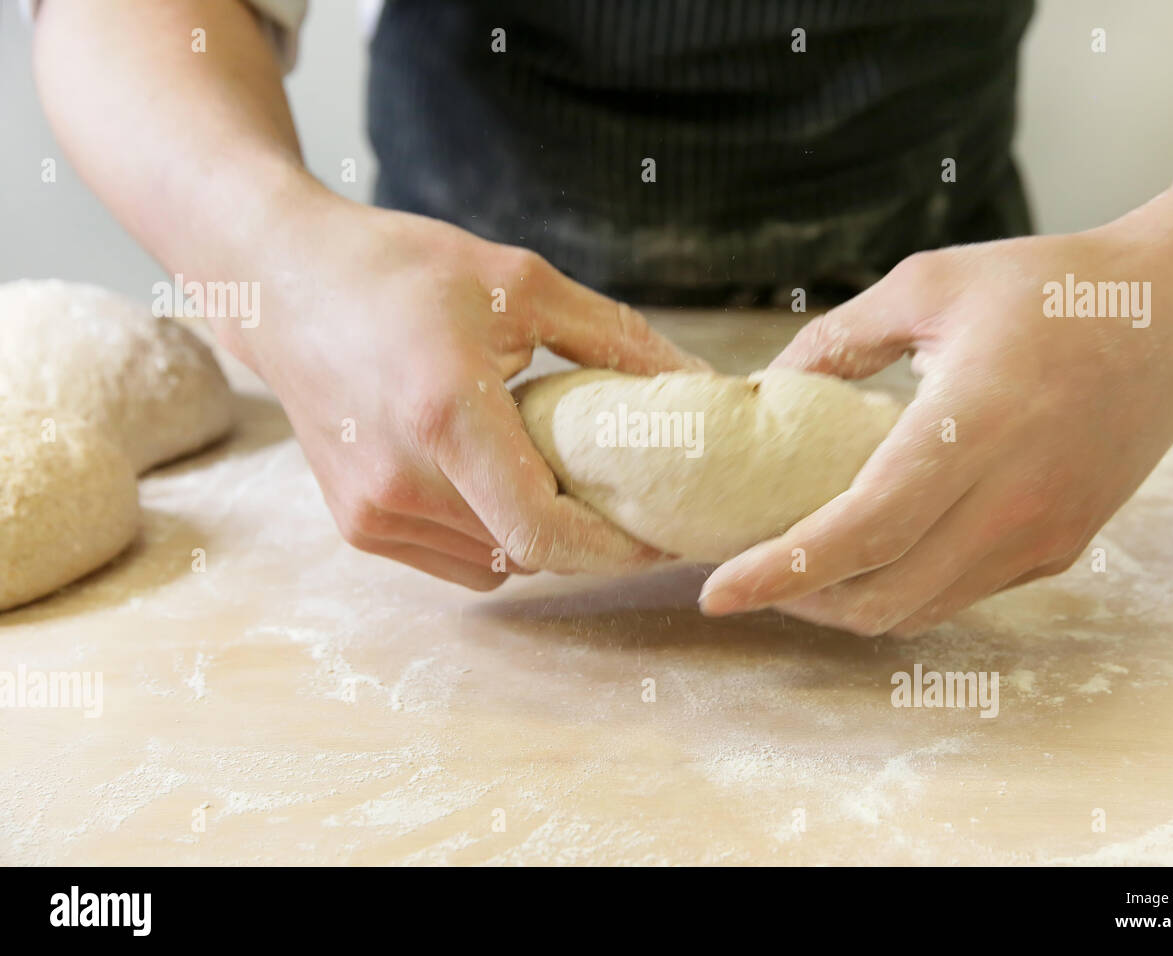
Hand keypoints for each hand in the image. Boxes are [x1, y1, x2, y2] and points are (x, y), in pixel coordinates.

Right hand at [222, 199, 703, 589]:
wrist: (280, 284)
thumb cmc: (398, 270)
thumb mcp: (519, 281)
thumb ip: (614, 338)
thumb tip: (696, 381)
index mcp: (444, 415)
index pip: (546, 531)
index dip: (617, 547)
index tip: (662, 530)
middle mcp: (400, 480)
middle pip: (531, 553)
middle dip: (592, 536)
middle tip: (632, 498)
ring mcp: (372, 512)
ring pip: (498, 563)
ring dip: (542, 536)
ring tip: (561, 476)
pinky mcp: (358, 525)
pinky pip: (458, 558)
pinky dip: (495, 535)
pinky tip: (499, 479)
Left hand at [698, 225, 1172, 634]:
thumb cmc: (1049, 289)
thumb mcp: (932, 285)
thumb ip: (841, 336)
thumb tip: (769, 384)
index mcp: (975, 425)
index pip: (863, 531)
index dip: (782, 571)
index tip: (717, 592)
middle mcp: (1014, 499)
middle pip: (884, 597)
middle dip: (800, 602)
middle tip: (748, 574)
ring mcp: (1044, 534)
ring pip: (922, 611)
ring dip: (849, 605)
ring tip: (799, 571)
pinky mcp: (1060, 548)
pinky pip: (962, 594)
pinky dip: (903, 590)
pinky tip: (873, 555)